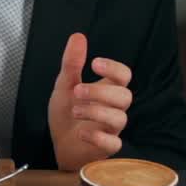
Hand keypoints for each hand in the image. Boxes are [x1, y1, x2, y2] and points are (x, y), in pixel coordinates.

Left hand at [48, 33, 133, 170]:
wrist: (60, 144)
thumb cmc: (67, 114)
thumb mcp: (64, 85)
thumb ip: (71, 63)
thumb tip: (78, 36)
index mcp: (107, 90)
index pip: (124, 75)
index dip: (114, 68)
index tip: (94, 63)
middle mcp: (113, 108)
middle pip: (125, 96)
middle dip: (101, 92)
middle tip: (77, 91)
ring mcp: (112, 129)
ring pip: (120, 118)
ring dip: (96, 112)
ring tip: (75, 110)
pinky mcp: (106, 148)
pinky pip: (113, 143)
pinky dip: (99, 137)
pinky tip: (81, 133)